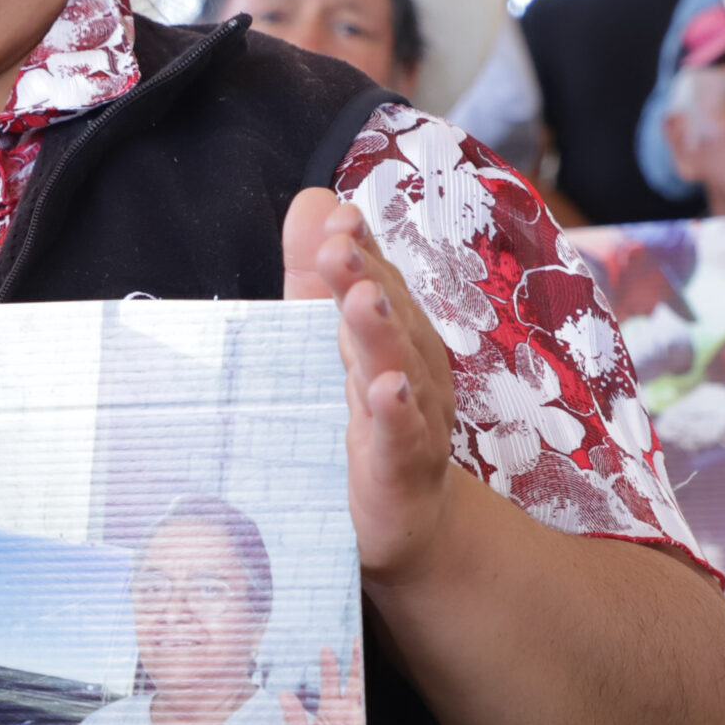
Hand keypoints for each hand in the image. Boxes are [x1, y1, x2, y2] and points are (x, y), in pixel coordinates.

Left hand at [280, 647, 365, 724]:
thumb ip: (294, 717)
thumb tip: (283, 693)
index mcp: (319, 714)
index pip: (317, 687)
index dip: (316, 671)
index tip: (311, 651)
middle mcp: (335, 712)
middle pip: (336, 681)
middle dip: (334, 662)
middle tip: (329, 642)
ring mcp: (349, 717)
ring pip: (353, 685)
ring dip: (354, 666)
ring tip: (355, 644)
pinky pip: (361, 702)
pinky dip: (361, 686)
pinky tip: (361, 672)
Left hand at [282, 188, 460, 585]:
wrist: (411, 525)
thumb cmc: (371, 423)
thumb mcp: (334, 346)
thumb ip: (316, 279)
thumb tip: (313, 199)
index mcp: (392, 338)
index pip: (379, 284)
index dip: (362, 250)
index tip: (339, 215)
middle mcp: (411, 371)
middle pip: (391, 319)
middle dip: (367, 278)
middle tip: (339, 244)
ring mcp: (412, 422)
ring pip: (401, 372)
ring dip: (382, 334)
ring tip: (361, 299)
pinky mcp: (402, 471)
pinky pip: (402, 439)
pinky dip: (397, 415)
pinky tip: (386, 391)